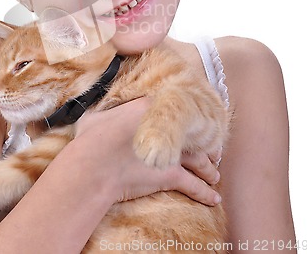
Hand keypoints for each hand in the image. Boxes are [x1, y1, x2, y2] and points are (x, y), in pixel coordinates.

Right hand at [74, 98, 221, 206]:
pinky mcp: (171, 174)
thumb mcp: (94, 116)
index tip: (188, 126)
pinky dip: (205, 193)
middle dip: (205, 146)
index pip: (174, 111)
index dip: (183, 121)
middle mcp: (167, 128)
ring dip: (209, 169)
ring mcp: (171, 152)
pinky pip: (194, 186)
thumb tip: (93, 108)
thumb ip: (101, 110)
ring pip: (199, 160)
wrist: (94, 164)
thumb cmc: (91, 139)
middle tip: (213, 152)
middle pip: (193, 136)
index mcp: (150, 108)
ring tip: (214, 175)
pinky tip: (214, 198)